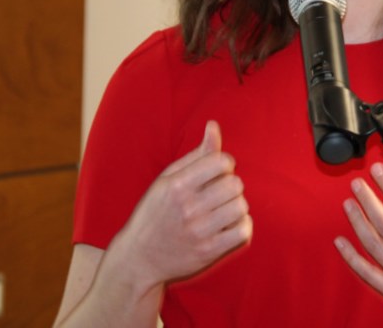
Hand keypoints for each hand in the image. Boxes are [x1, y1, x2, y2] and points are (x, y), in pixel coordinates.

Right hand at [109, 121, 252, 290]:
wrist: (139, 257)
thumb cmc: (155, 212)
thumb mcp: (168, 178)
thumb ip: (196, 154)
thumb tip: (214, 125)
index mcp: (177, 185)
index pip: (221, 162)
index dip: (225, 164)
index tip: (217, 172)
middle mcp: (188, 208)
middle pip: (235, 184)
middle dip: (231, 185)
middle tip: (218, 193)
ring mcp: (198, 232)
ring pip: (241, 207)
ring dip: (237, 206)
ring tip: (223, 210)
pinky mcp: (208, 252)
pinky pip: (243, 232)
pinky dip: (242, 227)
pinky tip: (229, 226)